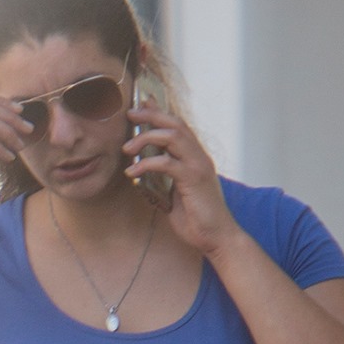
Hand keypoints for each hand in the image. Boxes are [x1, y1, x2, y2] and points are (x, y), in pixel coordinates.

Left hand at [123, 107, 237, 257]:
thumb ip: (165, 179)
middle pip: (175, 123)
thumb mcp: (176, 194)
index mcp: (196, 158)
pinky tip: (133, 172)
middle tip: (130, 114)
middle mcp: (199, 156)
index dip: (159, 112)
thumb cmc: (197, 219)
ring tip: (127, 148)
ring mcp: (198, 165)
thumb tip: (146, 172)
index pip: (178, 126)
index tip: (141, 106)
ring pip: (172, 136)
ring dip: (146, 137)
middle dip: (151, 115)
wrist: (216, 238)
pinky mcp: (193, 179)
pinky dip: (146, 164)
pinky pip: (167, 163)